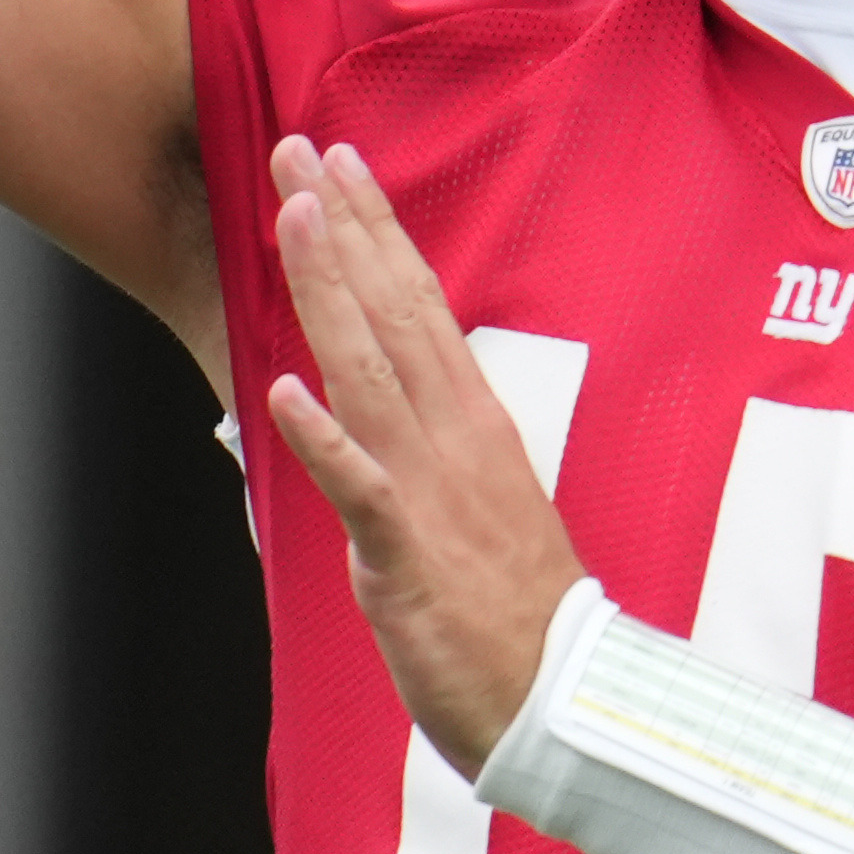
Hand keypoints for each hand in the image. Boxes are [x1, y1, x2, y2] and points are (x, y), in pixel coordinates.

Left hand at [260, 139, 587, 775]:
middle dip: (341, 227)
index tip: (340, 166)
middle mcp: (455, 438)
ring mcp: (432, 490)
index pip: (419, 304)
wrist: (566, 703)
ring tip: (291, 219)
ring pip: (371, 372)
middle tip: (298, 149)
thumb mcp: (478, 507)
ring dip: (328, 292)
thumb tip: (382, 416)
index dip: (375, 231)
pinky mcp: (408, 554)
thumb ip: (430, 452)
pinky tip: (287, 392)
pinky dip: (323, 439)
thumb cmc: (519, 617)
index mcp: (474, 422)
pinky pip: (361, 489)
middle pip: (392, 311)